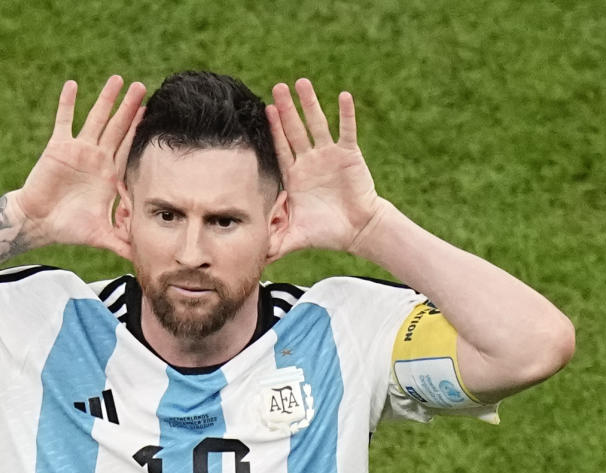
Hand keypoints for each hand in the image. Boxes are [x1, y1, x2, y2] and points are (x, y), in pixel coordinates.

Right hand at [10, 76, 145, 258]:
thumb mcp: (102, 236)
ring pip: (95, 119)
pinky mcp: (58, 147)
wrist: (38, 223)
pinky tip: (73, 84)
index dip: (139, 132)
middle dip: (129, 109)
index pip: (128, 148)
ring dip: (106, 100)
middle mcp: (96, 158)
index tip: (152, 113)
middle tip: (142, 87)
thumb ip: (123, 244)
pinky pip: (63, 120)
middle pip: (117, 128)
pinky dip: (67, 103)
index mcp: (108, 175)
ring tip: (117, 80)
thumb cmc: (68, 229)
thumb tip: (144, 261)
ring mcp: (78, 150)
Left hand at [265, 79, 387, 258]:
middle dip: (287, 109)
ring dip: (310, 104)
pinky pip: (346, 131)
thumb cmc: (325, 232)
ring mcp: (329, 156)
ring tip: (302, 83)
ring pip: (318, 124)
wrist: (356, 231)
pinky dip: (345, 114)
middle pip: (295, 130)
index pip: (281, 147)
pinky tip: (343, 96)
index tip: (265, 109)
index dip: (274, 129)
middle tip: (277, 86)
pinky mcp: (349, 156)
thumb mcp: (293, 237)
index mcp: (295, 175)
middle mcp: (310, 161)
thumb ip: (272, 242)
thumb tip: (249, 257)